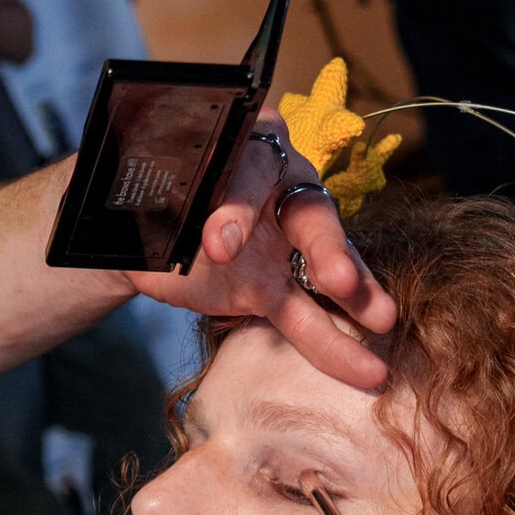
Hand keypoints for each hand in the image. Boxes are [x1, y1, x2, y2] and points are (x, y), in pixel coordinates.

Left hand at [126, 108, 395, 387]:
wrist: (130, 230)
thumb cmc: (149, 185)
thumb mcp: (155, 180)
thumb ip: (179, 191)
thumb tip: (202, 225)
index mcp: (250, 143)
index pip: (253, 169)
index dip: (240, 208)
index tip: (219, 246)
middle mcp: (280, 189)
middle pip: (310, 217)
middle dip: (325, 249)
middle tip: (336, 278)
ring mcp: (280, 243)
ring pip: (322, 269)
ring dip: (353, 295)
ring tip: (383, 319)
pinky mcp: (268, 289)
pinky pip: (303, 317)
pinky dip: (332, 345)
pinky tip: (366, 371)